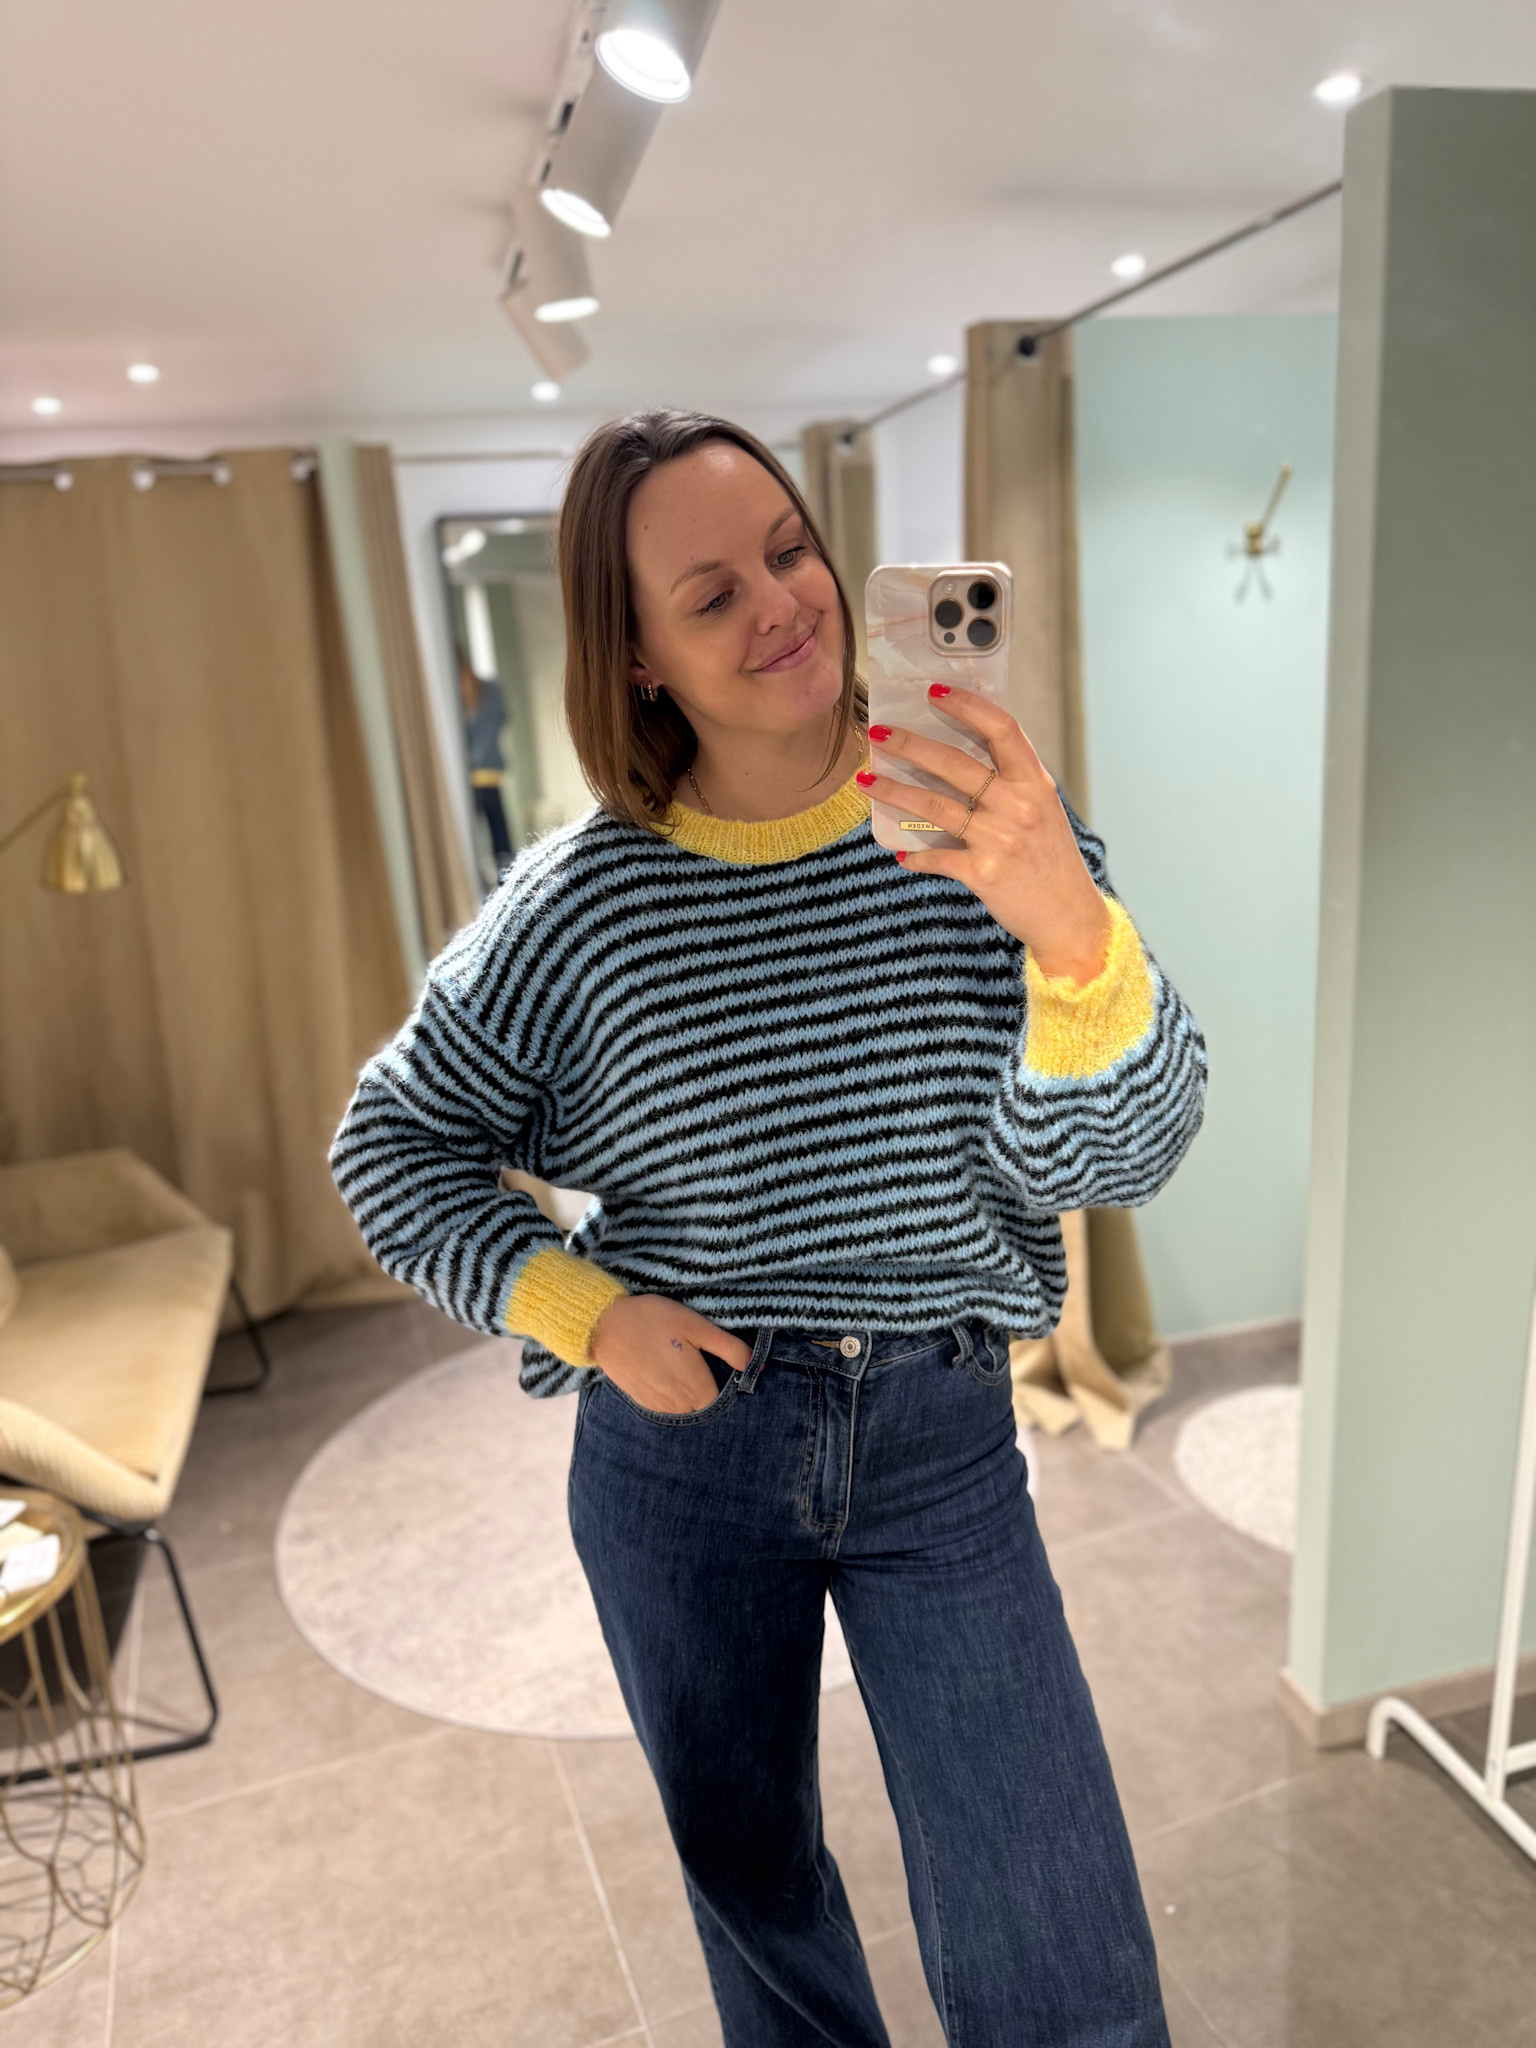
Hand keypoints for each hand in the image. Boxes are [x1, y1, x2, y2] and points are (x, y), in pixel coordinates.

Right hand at [588, 1294, 752, 1413]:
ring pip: (684, 1408)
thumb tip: (755, 1365)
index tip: (716, 1365)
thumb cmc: (653, 1320)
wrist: (604, 1326)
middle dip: (705, 1389)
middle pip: (702, 1406)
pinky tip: (662, 1370)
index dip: (722, 1384)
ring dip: (686, 1393)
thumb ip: (728, 1348)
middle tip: (696, 1361)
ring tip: (678, 1364)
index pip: (721, 1401)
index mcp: (697, 1386)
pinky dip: (668, 1394)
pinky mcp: (641, 1401)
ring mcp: (658, 1405)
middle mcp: (679, 1403)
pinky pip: (665, 1406)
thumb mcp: (696, 1326)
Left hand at [859, 687, 1111, 982]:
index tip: (935, 692)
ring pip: (934, 805)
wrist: (1070, 917)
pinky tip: (900, 854)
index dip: (967, 706)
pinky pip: (936, 857)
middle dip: (909, 745)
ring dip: (893, 792)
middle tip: (879, 735)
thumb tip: (962, 757)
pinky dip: (916, 856)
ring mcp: (999, 839)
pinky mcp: (982, 872)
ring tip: (865, 781)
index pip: (1002, 729)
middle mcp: (1018, 806)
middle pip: (954, 763)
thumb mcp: (1044, 811)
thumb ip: (1013, 784)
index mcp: (1036, 783)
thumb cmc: (1053, 860)